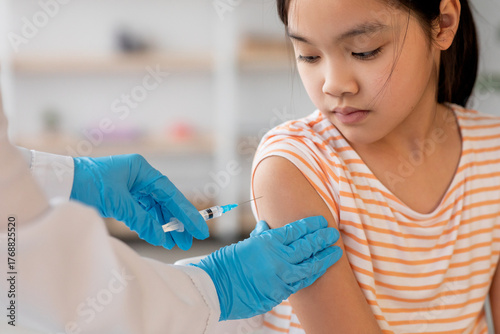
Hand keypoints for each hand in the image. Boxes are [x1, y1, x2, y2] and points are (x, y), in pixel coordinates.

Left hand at [70, 154, 207, 249]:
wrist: (61, 182)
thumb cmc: (87, 183)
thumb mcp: (117, 202)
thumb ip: (142, 220)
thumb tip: (163, 237)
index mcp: (143, 170)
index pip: (171, 194)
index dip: (187, 213)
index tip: (199, 228)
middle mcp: (141, 177)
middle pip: (167, 202)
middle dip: (179, 222)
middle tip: (189, 241)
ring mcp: (133, 187)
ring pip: (156, 209)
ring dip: (166, 226)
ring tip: (177, 243)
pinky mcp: (124, 197)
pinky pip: (144, 213)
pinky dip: (152, 225)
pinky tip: (160, 237)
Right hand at [194, 216, 342, 319]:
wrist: (217, 289)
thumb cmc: (227, 264)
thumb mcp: (245, 244)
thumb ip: (261, 236)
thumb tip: (267, 227)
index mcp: (268, 242)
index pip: (295, 230)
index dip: (310, 225)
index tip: (320, 221)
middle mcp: (278, 259)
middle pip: (307, 246)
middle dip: (322, 239)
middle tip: (333, 233)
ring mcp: (281, 277)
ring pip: (310, 266)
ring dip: (324, 258)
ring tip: (336, 252)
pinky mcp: (280, 293)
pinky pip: (301, 283)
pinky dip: (312, 275)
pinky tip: (319, 270)